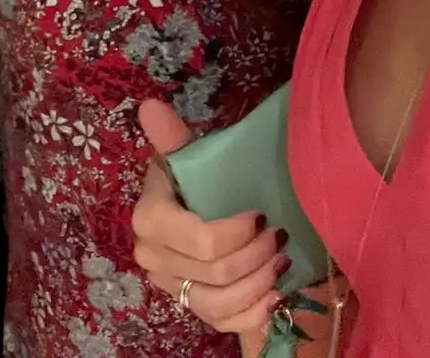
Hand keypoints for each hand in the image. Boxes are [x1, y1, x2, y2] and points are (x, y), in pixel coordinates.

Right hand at [130, 98, 288, 334]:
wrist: (187, 209)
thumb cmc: (190, 180)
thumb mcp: (185, 157)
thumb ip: (172, 137)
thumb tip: (150, 105)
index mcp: (149, 220)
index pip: (202, 241)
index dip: (240, 234)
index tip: (262, 215)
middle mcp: (153, 258)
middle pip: (218, 272)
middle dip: (258, 254)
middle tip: (279, 235)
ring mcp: (170, 287)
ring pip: (221, 302)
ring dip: (259, 283)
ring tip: (280, 260)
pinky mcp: (189, 307)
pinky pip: (224, 323)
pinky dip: (254, 312)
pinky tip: (274, 293)